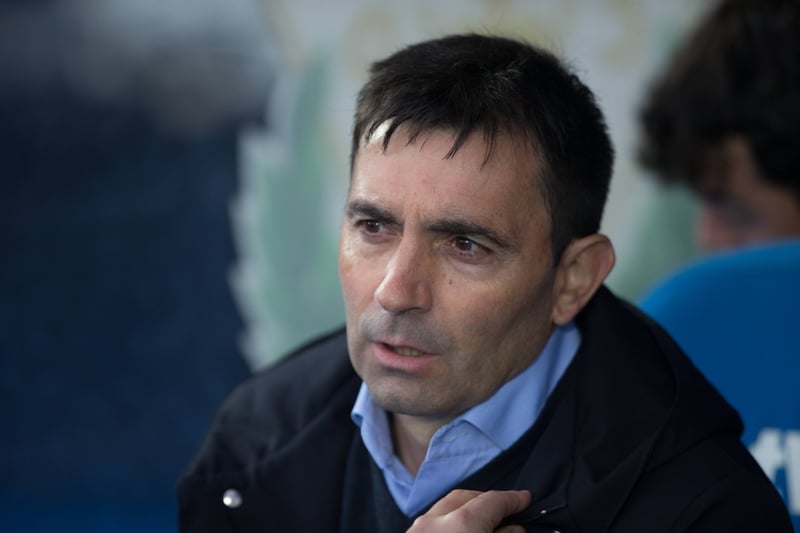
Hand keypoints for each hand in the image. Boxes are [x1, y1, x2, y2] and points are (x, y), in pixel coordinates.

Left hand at [407, 489, 530, 532]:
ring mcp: (415, 531)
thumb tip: (513, 529)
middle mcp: (432, 524)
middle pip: (463, 496)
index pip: (492, 500)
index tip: (524, 500)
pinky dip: (448, 523)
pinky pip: (431, 522)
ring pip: (443, 508)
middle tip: (507, 512)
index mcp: (460, 527)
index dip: (513, 499)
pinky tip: (461, 532)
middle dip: (486, 500)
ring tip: (485, 524)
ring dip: (465, 511)